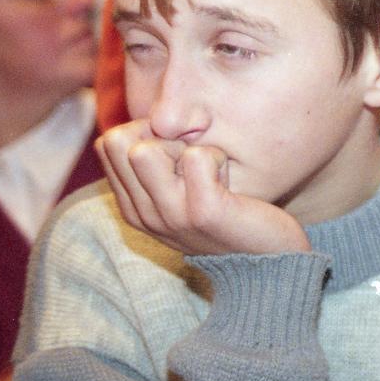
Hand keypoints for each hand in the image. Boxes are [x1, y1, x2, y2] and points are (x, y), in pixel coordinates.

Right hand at [96, 120, 310, 256]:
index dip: (146, 132)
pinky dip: (218, 158)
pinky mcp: (203, 212)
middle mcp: (145, 214)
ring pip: (145, 149)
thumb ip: (160, 165)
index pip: (108, 144)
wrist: (270, 263)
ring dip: (186, 146)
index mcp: (134, 208)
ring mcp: (171, 215)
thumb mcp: (182, 193)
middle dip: (160, 135)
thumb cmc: (230, 216)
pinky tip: (229, 181)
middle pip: (118, 140)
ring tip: (211, 170)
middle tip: (195, 159)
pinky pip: (197, 156)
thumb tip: (156, 116)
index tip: (179, 152)